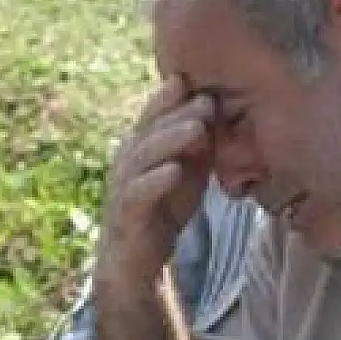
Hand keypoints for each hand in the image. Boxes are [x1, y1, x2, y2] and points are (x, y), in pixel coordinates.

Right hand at [98, 79, 215, 287]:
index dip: (170, 96)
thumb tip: (217, 113)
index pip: (154, 115)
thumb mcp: (187, 173)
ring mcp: (124, 186)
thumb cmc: (163, 210)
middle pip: (149, 130)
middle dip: (177, 113)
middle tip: (206, 101)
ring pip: (144, 156)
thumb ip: (198, 146)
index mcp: (140, 147)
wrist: (136, 260)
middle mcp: (127, 161)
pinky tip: (175, 171)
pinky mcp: (127, 214)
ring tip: (197, 129)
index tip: (194, 79)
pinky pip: (139, 193)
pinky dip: (157, 181)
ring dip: (170, 140)